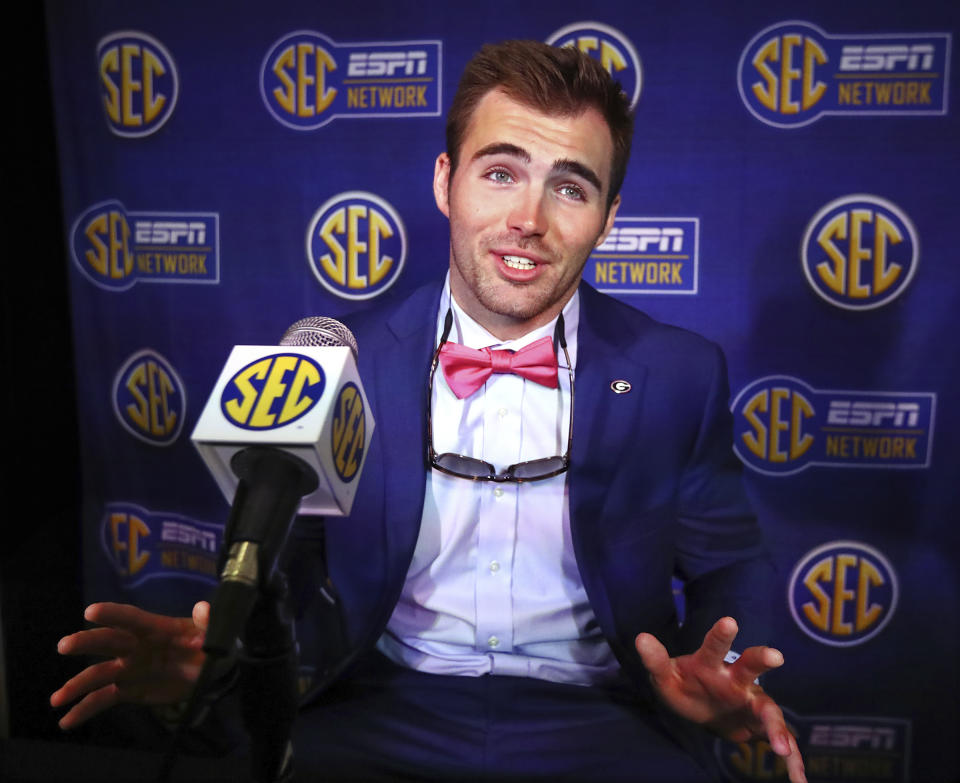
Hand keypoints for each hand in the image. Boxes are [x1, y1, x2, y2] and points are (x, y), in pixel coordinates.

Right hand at [50, 601, 208, 729]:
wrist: (211, 672)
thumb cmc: (211, 646)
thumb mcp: (215, 633)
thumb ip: (208, 622)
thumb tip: (203, 606)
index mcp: (156, 628)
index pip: (132, 618)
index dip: (113, 614)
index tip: (91, 611)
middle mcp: (136, 647)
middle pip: (107, 642)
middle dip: (86, 642)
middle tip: (64, 646)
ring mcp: (130, 669)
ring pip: (98, 674)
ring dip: (77, 684)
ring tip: (57, 698)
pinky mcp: (129, 690)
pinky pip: (103, 699)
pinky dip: (85, 709)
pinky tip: (66, 722)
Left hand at [635, 616, 805, 782]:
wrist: (705, 709)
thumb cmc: (685, 685)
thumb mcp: (666, 676)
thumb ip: (656, 660)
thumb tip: (641, 637)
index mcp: (711, 664)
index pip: (714, 647)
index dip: (720, 634)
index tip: (729, 621)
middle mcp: (736, 679)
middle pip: (750, 667)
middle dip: (761, 660)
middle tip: (774, 656)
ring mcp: (751, 701)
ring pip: (769, 709)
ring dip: (777, 727)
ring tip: (782, 748)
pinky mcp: (760, 724)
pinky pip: (780, 741)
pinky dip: (792, 761)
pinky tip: (799, 779)